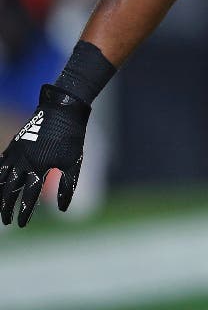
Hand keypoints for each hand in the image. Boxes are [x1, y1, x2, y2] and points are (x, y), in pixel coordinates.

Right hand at [0, 84, 90, 226]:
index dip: (24, 212)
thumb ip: (66, 186)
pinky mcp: (14, 145)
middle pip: (9, 191)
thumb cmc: (71, 137)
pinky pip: (1, 164)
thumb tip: (63, 209)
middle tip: (6, 221)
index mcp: (39, 168)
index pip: (28, 197)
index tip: (21, 225)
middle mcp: (23, 162)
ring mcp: (16, 153)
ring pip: (1, 179)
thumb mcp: (73, 163)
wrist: (63, 110)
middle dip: (6, 208)